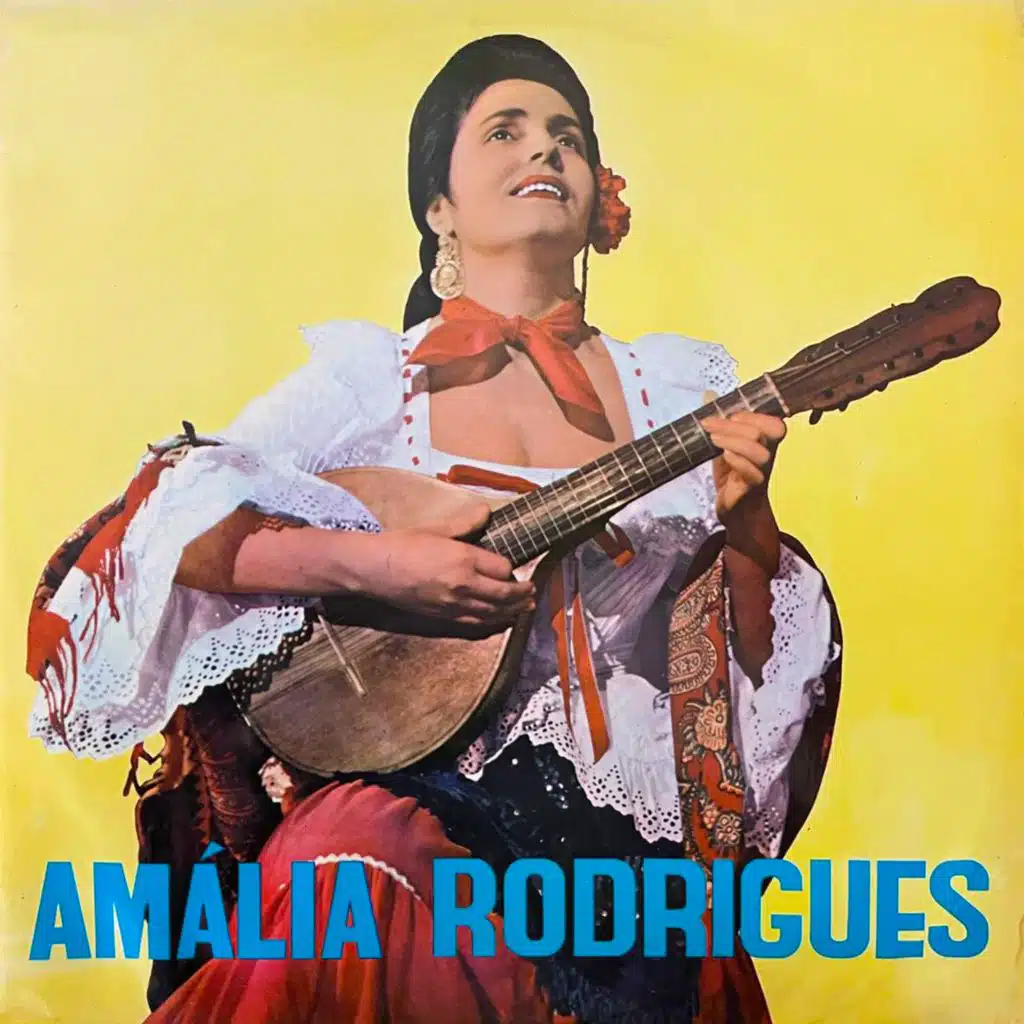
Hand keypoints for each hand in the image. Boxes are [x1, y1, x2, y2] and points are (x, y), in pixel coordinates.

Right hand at [338, 502, 535, 627]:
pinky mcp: (444, 617)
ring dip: (514, 611)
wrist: (375, 570)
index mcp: (464, 558)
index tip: (510, 566)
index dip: (510, 567)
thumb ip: (466, 522)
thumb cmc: (402, 544)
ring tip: (526, 609)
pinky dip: (494, 623)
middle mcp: (464, 584)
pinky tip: (500, 620)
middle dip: (523, 594)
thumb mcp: (437, 528)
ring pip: (494, 612)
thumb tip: (486, 512)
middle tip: (533, 592)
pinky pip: (476, 624)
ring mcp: (454, 604)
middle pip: (504, 594)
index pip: (502, 567)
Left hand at [701, 395, 785, 574]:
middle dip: (733, 424)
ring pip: (761, 452)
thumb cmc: (732, 476)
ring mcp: (763, 473)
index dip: (752, 415)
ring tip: (714, 439)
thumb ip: (720, 423)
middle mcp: (769, 456)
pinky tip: (725, 457)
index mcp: (766, 443)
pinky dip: (738, 461)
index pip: (774, 423)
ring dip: (734, 441)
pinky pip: (753, 473)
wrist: (735, 510)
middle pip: (764, 433)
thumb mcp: (724, 446)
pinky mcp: (753, 489)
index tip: (727, 415)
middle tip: (709, 425)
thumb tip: (708, 395)